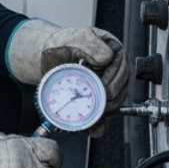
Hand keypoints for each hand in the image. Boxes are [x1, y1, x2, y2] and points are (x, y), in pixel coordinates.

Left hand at [7, 19, 131, 111]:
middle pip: (123, 82)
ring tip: (97, 112)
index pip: (122, 65)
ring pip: (118, 96)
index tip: (104, 88)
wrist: (46, 57)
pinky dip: (101, 120)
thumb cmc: (58, 45)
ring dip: (109, 107)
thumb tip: (108, 58)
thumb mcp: (71, 39)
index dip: (115, 78)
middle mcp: (112, 63)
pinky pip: (105, 108)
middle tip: (100, 102)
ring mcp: (108, 79)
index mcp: (110, 47)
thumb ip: (89, 45)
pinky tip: (95, 128)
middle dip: (113, 95)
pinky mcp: (98, 93)